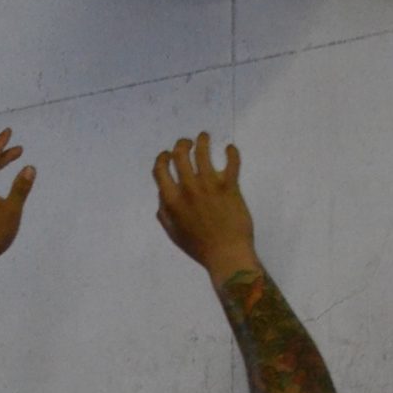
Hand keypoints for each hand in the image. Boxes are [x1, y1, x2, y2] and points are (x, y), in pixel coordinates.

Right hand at [152, 133, 257, 275]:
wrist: (226, 256)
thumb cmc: (200, 248)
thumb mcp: (174, 234)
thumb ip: (164, 214)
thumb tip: (161, 197)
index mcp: (171, 200)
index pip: (160, 169)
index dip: (162, 158)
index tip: (168, 154)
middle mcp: (188, 189)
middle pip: (180, 154)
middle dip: (182, 143)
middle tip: (188, 142)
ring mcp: (208, 186)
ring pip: (202, 151)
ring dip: (203, 140)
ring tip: (205, 137)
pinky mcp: (229, 187)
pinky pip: (232, 162)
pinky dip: (232, 152)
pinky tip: (230, 149)